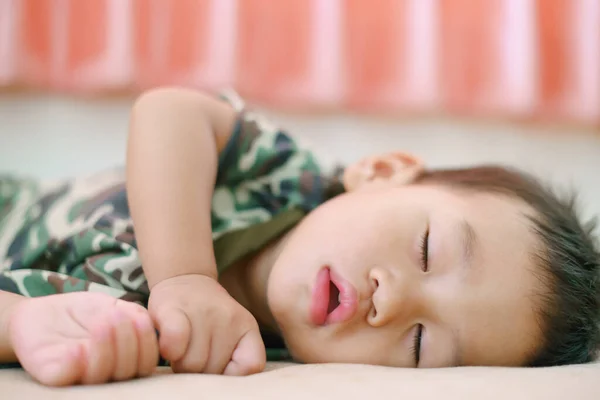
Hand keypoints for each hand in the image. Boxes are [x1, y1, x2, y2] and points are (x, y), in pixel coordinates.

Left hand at [9, 292, 158, 385]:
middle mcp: (106, 372)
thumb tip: (146, 322)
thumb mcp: (114, 305)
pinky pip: (67, 377)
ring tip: (101, 323)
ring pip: (100, 376)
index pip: (145, 363)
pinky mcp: (53, 375)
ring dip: (105, 349)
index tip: (140, 320)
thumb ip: (134, 313)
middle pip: (127, 372)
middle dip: (126, 342)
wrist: (42, 312)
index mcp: (124, 358)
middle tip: (116, 315)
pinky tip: (76, 346)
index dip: (147, 345)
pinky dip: (75, 363)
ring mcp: (79, 376)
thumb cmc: (83, 311)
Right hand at [148, 274, 265, 375]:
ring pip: (191, 365)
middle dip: (200, 370)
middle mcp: (229, 318)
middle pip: (213, 371)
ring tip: (181, 348)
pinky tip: (167, 347)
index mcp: (248, 327)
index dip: (230, 375)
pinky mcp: (173, 308)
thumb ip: (235, 360)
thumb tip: (218, 388)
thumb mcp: (232, 335)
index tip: (217, 367)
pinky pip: (175, 342)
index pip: (250, 366)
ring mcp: (203, 311)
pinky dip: (169, 350)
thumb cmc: (207, 320)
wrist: (185, 280)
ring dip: (181, 363)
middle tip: (194, 352)